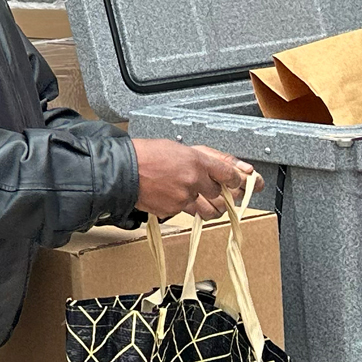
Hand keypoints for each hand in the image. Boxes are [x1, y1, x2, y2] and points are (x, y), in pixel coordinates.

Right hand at [132, 139, 252, 220]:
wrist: (124, 171)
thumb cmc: (147, 155)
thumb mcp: (179, 148)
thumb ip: (203, 158)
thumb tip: (222, 166)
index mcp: (197, 162)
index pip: (228, 174)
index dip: (236, 180)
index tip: (237, 182)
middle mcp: (193, 181)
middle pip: (219, 195)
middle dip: (219, 193)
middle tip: (215, 191)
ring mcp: (183, 199)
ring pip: (207, 210)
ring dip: (209, 207)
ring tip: (201, 201)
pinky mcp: (172, 211)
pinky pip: (186, 213)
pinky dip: (184, 207)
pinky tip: (174, 197)